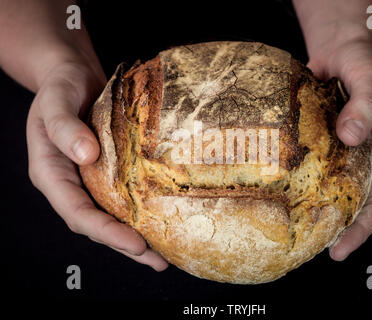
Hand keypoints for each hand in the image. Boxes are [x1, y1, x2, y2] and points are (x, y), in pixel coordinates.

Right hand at [26, 61, 168, 270]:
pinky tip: (161, 221)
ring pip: (111, 215)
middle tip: (158, 261)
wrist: (74, 75)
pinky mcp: (108, 171)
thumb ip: (65, 127)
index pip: (77, 212)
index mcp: (51, 173)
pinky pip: (122, 197)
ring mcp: (90, 179)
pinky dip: (139, 213)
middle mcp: (71, 183)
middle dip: (125, 245)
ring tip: (163, 254)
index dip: (105, 231)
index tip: (135, 243)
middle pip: (97, 223)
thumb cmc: (60, 85)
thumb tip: (86, 155)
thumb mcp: (56, 100)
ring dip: (135, 236)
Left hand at [307, 38, 371, 260]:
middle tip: (310, 248)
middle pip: (353, 202)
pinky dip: (299, 183)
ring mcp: (340, 151)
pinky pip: (310, 168)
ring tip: (293, 231)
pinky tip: (279, 193)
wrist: (342, 46)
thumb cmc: (363, 61)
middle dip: (336, 228)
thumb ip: (365, 105)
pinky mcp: (319, 142)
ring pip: (329, 188)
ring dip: (315, 210)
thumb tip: (351, 137)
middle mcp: (363, 156)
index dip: (362, 228)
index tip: (341, 249)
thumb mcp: (370, 78)